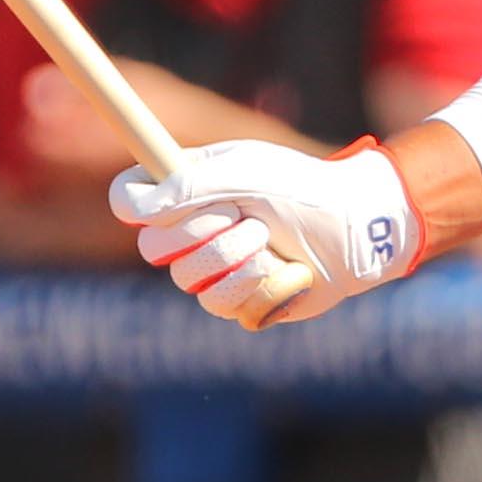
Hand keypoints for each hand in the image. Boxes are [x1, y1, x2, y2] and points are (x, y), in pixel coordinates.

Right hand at [113, 137, 421, 329]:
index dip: (140, 207)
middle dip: (206, 236)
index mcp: (184, 190)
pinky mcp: (243, 304)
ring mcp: (215, 272)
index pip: (127, 201)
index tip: (172, 200)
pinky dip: (270, 286)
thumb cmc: (300, 187)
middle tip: (246, 218)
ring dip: (244, 259)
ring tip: (274, 241)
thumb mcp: (243, 172)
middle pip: (154, 251)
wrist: (355, 225)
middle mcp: (191, 233)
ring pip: (194, 286)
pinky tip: (292, 271)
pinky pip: (233, 308)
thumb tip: (127, 207)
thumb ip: (185, 185)